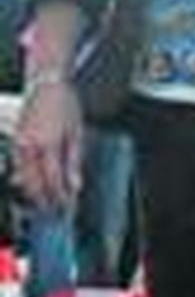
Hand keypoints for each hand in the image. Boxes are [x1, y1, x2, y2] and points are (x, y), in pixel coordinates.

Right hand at [12, 78, 83, 211]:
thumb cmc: (64, 104)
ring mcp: (20, 144)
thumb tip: (75, 186)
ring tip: (45, 204)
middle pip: (35, 185)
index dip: (60, 198)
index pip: (54, 182)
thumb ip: (74, 162)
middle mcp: (31, 147)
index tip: (67, 207)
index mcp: (49, 145)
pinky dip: (25, 180)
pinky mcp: (15, 141)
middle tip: (56, 212)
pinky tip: (32, 185)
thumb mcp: (77, 133)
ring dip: (34, 194)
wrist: (46, 84)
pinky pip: (18, 168)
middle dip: (45, 202)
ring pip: (23, 179)